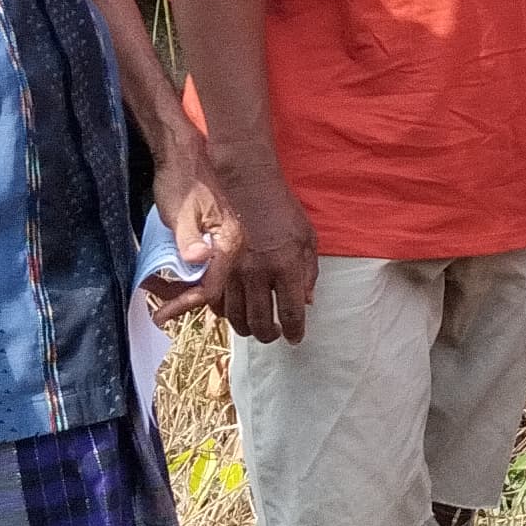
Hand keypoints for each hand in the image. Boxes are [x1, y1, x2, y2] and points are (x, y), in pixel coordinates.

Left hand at [143, 126, 236, 327]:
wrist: (185, 155)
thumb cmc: (181, 182)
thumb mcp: (180, 212)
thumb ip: (188, 239)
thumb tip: (196, 261)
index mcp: (230, 242)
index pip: (211, 288)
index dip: (184, 304)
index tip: (161, 315)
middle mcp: (236, 246)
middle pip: (214, 290)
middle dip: (184, 302)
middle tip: (157, 306)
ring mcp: (228, 243)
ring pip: (211, 281)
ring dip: (185, 290)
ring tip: (159, 290)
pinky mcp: (218, 238)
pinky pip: (207, 268)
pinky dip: (188, 277)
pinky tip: (170, 276)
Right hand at [209, 151, 319, 345]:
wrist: (249, 187)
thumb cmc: (284, 212)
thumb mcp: (307, 240)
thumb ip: (309, 273)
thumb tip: (306, 301)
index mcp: (286, 267)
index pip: (290, 313)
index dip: (294, 331)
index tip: (296, 338)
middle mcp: (258, 274)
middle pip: (260, 322)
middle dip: (269, 335)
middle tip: (274, 335)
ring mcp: (234, 271)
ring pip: (236, 316)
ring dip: (246, 328)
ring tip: (255, 328)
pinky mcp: (216, 266)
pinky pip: (216, 301)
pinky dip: (226, 312)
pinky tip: (235, 311)